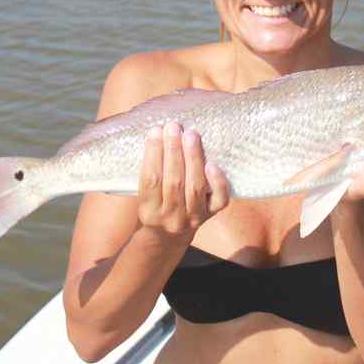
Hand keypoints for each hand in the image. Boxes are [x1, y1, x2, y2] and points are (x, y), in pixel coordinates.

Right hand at [137, 121, 229, 237]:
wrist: (169, 236)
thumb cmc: (156, 205)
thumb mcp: (144, 195)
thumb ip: (150, 170)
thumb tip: (158, 132)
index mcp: (148, 211)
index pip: (150, 180)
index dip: (153, 154)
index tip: (155, 131)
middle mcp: (171, 217)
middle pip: (173, 182)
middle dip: (173, 151)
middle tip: (174, 127)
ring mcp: (193, 218)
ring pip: (195, 187)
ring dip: (193, 158)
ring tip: (190, 135)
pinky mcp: (211, 215)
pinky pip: (219, 199)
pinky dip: (218, 182)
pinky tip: (213, 163)